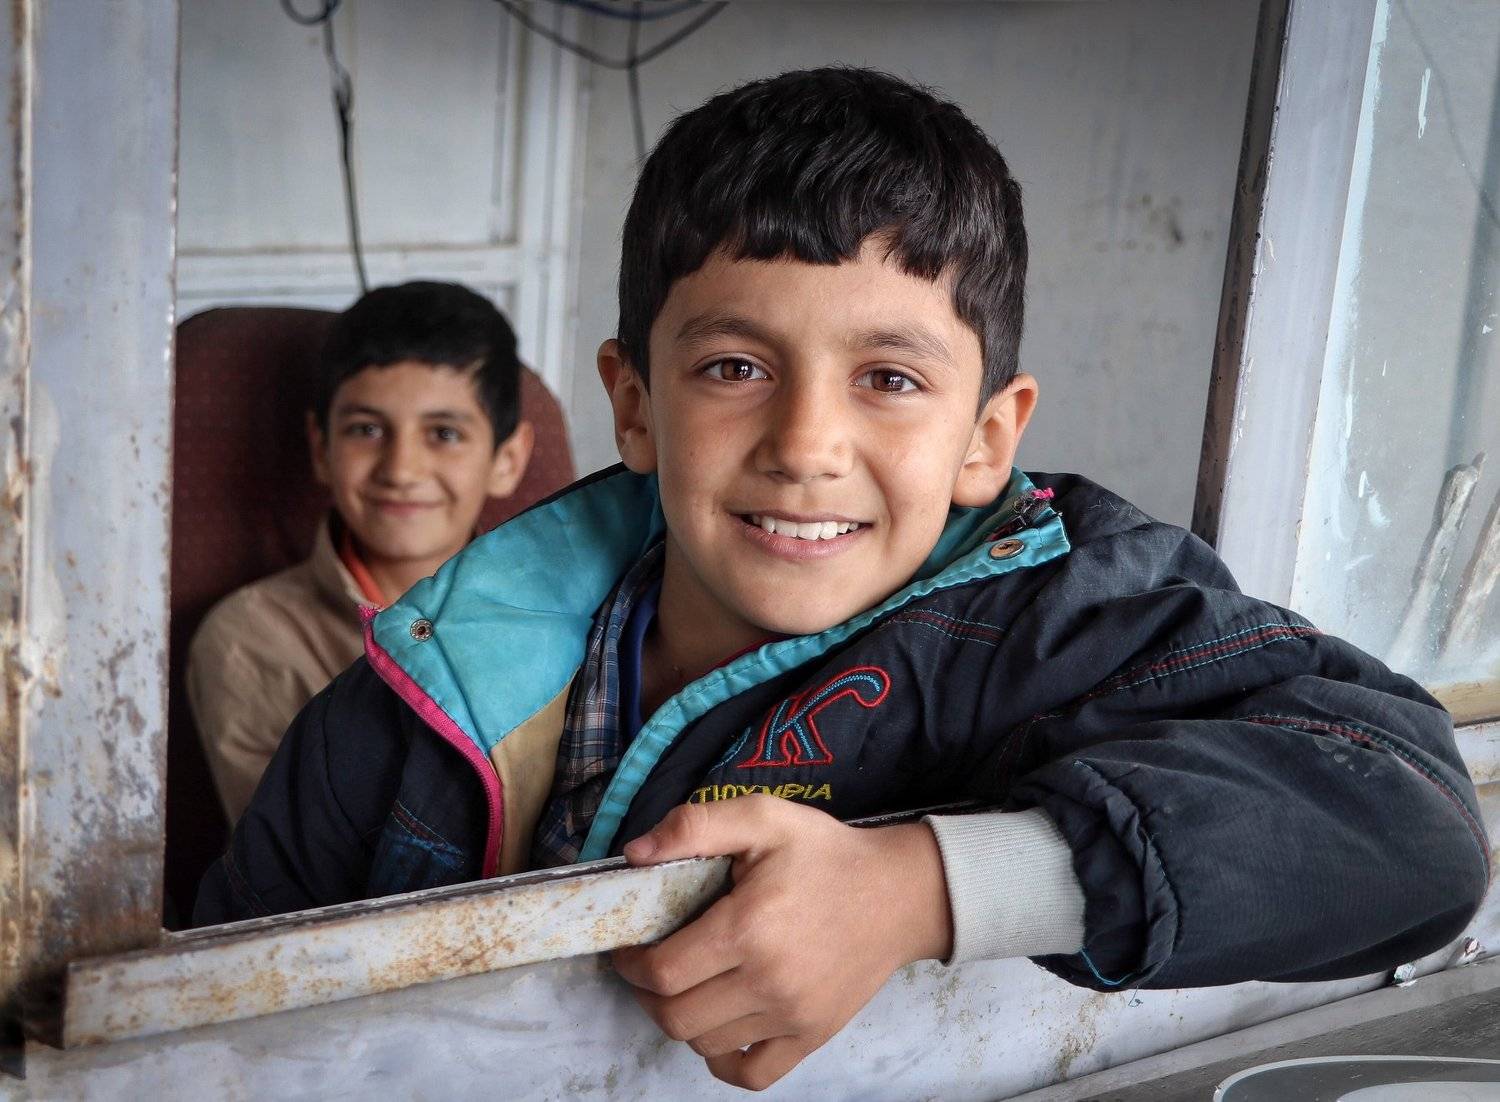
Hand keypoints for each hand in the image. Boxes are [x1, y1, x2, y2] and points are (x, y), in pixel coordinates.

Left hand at [611, 795, 952, 1090]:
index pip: (663, 972)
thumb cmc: (827, 854)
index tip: (629, 949)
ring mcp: (792, 1016)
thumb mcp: (764, 817)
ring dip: (682, 1019)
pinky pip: (751, 1073)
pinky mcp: (812, 1036)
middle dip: (648, 995)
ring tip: (688, 986)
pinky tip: (719, 1028)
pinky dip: (722, 1060)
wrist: (900, 893)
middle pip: (675, 1017)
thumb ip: (696, 825)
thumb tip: (635, 852)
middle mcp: (768, 980)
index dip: (632, 965)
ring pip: (705, 1044)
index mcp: (747, 927)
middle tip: (651, 968)